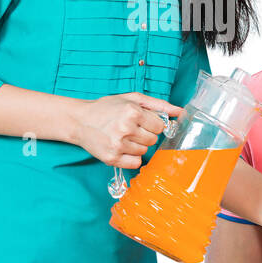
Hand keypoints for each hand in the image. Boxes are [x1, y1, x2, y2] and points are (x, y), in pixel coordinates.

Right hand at [70, 93, 184, 168]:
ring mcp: (118, 145)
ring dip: (137, 145)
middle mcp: (125, 128)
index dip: (152, 123)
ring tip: (123, 136)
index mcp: (132, 112)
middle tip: (130, 128)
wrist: (80, 120)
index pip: (159, 126)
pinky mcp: (112, 158)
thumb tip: (181, 112)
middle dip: (145, 134)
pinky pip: (135, 162)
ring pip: (145, 151)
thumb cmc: (107, 108)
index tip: (141, 121)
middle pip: (153, 139)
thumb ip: (159, 105)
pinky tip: (122, 147)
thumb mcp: (132, 99)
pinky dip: (132, 157)